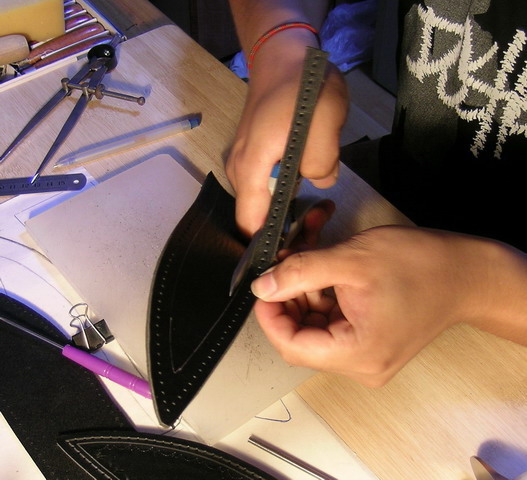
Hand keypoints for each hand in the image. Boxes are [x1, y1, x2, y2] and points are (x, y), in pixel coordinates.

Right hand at [226, 49, 347, 235]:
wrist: (282, 56)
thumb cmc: (302, 89)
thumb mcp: (326, 127)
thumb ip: (323, 166)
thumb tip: (320, 183)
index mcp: (252, 169)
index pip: (250, 224)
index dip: (269, 245)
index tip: (294, 254)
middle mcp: (238, 171)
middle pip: (254, 216)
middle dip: (281, 229)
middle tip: (312, 229)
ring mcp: (241, 162)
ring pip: (260, 202)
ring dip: (282, 210)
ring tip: (311, 211)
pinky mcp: (251, 156)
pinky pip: (263, 186)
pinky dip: (280, 193)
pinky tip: (302, 186)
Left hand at [251, 225, 521, 385]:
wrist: (465, 272)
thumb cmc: (422, 266)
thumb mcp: (352, 261)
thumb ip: (301, 273)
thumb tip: (263, 287)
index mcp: (358, 353)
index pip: (292, 347)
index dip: (270, 316)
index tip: (264, 287)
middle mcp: (360, 363)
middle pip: (301, 336)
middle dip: (288, 297)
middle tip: (285, 263)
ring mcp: (365, 353)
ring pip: (314, 325)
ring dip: (304, 290)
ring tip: (307, 256)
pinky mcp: (369, 339)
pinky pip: (331, 320)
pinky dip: (321, 293)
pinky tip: (323, 267)